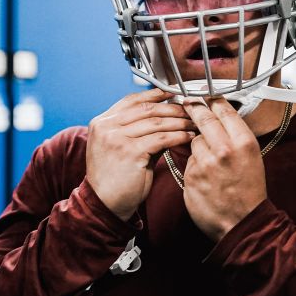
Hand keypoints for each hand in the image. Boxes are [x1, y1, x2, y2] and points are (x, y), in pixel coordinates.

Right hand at [86, 89, 195, 219]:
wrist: (105, 204)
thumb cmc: (115, 178)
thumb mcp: (121, 147)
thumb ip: (138, 131)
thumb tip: (167, 118)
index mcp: (102, 122)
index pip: (132, 100)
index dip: (154, 94)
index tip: (173, 92)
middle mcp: (107, 127)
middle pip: (147, 109)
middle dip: (172, 108)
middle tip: (191, 110)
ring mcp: (117, 138)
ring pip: (156, 122)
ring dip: (179, 121)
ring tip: (194, 123)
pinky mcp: (130, 151)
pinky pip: (161, 138)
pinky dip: (178, 136)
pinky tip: (188, 136)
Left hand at [182, 98, 266, 240]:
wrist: (242, 223)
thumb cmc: (249, 191)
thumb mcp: (252, 157)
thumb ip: (236, 136)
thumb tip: (221, 116)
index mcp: (243, 142)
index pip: (223, 109)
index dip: (212, 98)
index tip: (205, 94)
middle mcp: (224, 149)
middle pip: (202, 117)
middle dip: (194, 108)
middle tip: (188, 102)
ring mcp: (205, 163)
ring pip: (193, 140)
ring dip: (197, 144)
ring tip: (210, 160)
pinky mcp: (191, 176)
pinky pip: (188, 161)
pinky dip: (194, 164)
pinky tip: (205, 176)